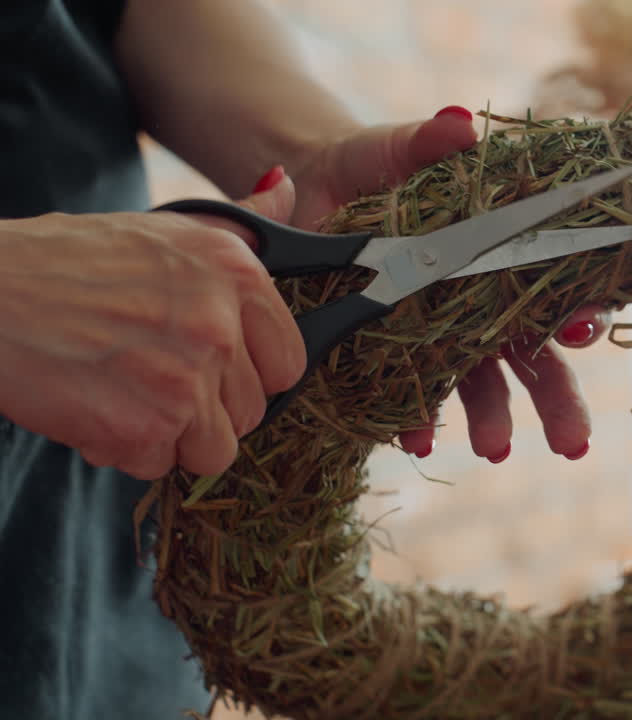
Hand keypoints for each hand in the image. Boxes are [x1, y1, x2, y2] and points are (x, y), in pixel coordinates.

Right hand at [0, 181, 305, 479]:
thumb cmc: (65, 261)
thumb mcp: (164, 228)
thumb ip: (239, 224)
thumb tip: (286, 189)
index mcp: (236, 271)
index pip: (289, 361)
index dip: (250, 373)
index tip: (216, 367)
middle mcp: (221, 323)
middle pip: (251, 412)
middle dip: (205, 409)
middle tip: (149, 376)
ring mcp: (187, 377)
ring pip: (214, 449)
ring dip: (170, 437)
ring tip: (124, 393)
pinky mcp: (146, 424)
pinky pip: (158, 465)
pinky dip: (124, 451)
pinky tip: (93, 407)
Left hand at [286, 106, 604, 461]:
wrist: (305, 196)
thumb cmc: (365, 169)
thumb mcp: (392, 149)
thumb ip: (427, 142)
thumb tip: (460, 124)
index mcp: (502, 257)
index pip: (560, 291)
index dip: (581, 315)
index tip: (583, 331)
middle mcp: (485, 307)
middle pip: (538, 360)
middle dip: (560, 403)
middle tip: (571, 443)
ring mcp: (445, 340)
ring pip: (487, 390)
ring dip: (495, 422)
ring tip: (489, 449)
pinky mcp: (397, 361)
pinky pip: (417, 402)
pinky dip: (419, 424)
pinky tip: (416, 441)